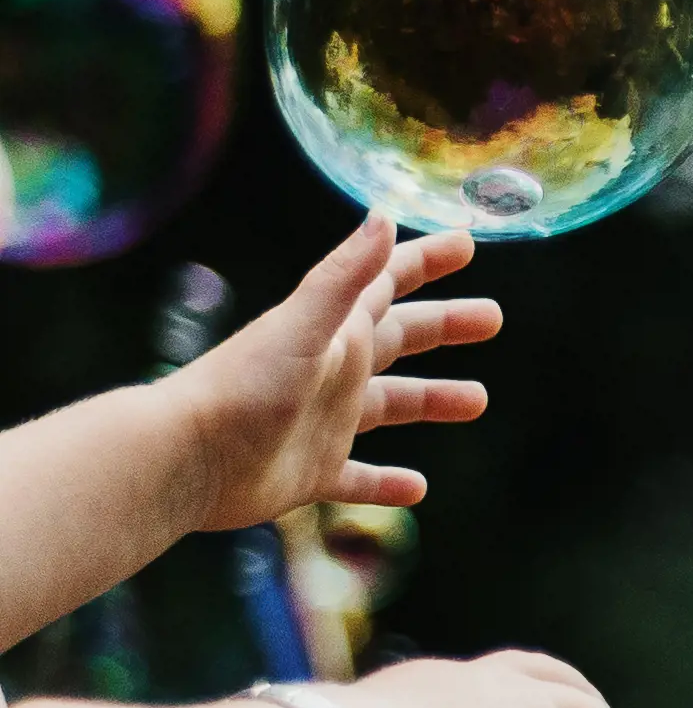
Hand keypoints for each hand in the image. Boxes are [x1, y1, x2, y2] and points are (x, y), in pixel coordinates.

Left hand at [155, 219, 495, 527]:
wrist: (185, 458)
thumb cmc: (242, 387)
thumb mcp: (302, 327)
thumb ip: (345, 277)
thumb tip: (385, 217)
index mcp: (333, 333)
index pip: (387, 283)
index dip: (425, 260)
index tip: (467, 242)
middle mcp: (332, 372)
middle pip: (399, 339)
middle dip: (444, 326)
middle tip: (492, 318)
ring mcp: (324, 423)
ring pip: (391, 406)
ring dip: (432, 400)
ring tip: (478, 400)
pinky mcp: (313, 473)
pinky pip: (359, 479)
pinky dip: (387, 484)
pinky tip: (416, 490)